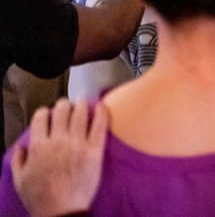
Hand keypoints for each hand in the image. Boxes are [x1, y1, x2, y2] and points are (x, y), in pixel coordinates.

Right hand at [11, 99, 108, 215]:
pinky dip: (101, 112)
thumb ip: (18, 160)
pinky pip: (99, 126)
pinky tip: (102, 105)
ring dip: (81, 105)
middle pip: (62, 110)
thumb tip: (21, 147)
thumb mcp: (20, 180)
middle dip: (63, 105)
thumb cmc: (40, 198)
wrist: (61, 211)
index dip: (45, 112)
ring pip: (80, 113)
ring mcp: (77, 144)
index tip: (48, 114)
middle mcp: (57, 141)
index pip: (41, 117)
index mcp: (38, 146)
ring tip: (82, 103)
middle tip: (67, 106)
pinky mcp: (94, 151)